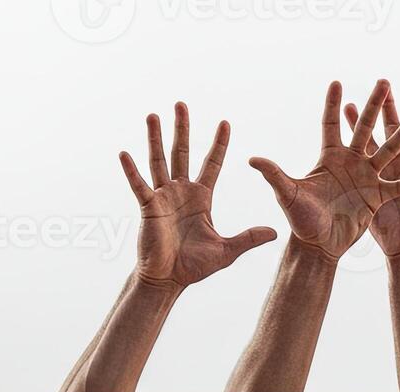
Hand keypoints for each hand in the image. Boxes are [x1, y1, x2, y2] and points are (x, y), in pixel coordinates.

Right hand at [120, 103, 276, 287]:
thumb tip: (274, 232)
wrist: (170, 279)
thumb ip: (249, 238)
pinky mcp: (148, 208)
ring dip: (155, 138)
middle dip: (183, 129)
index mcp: (201, 197)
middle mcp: (181, 192)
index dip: (219, 144)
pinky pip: (139, 186)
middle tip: (182, 104)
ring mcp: (163, 197)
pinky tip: (125, 153)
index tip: (225, 122)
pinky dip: (132, 171)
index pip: (212, 164)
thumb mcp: (227, 250)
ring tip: (153, 115)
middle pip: (182, 153)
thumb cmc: (195, 266)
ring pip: (159, 161)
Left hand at [249, 80, 399, 259]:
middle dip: (373, 105)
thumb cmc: (301, 220)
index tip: (337, 81)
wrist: (319, 246)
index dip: (334, 104)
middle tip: (384, 82)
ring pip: (387, 151)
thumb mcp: (288, 195)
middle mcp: (350, 163)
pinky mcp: (377, 197)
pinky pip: (399, 186)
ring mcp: (366, 178)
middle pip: (364, 128)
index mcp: (329, 158)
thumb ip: (275, 175)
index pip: (331, 124)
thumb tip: (252, 159)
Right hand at [344, 85, 399, 257]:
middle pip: (396, 127)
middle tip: (383, 82)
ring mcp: (384, 170)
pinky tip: (341, 128)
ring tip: (355, 99)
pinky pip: (358, 156)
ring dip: (365, 119)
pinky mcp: (368, 180)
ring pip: (373, 138)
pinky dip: (350, 140)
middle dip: (390, 105)